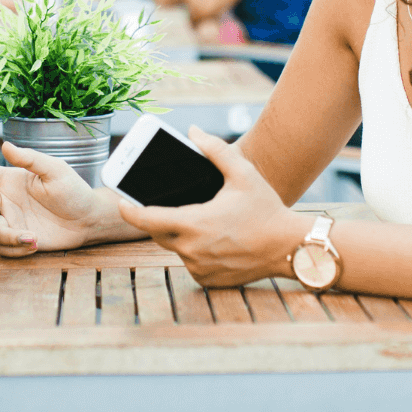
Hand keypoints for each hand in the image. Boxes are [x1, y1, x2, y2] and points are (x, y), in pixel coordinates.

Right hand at [0, 142, 135, 256]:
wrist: (89, 220)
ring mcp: (12, 222)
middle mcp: (7, 201)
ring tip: (32, 237)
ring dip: (7, 236)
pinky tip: (35, 243)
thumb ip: (29, 158)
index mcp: (10, 180)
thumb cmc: (74, 190)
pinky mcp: (19, 241)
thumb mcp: (54, 170)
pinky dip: (15, 249)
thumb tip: (4, 145)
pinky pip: (4, 249)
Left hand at [114, 126, 311, 286]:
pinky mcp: (207, 280)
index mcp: (195, 224)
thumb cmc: (267, 209)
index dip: (130, 211)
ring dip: (179, 235)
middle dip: (159, 219)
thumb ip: (216, 150)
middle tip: (168, 205)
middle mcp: (192, 250)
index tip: (121, 202)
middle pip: (159, 233)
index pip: (147, 220)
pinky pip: (190, 263)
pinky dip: (194, 251)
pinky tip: (211, 239)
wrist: (291, 248)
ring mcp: (199, 268)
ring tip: (199, 220)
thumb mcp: (243, 174)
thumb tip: (193, 131)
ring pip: (175, 248)